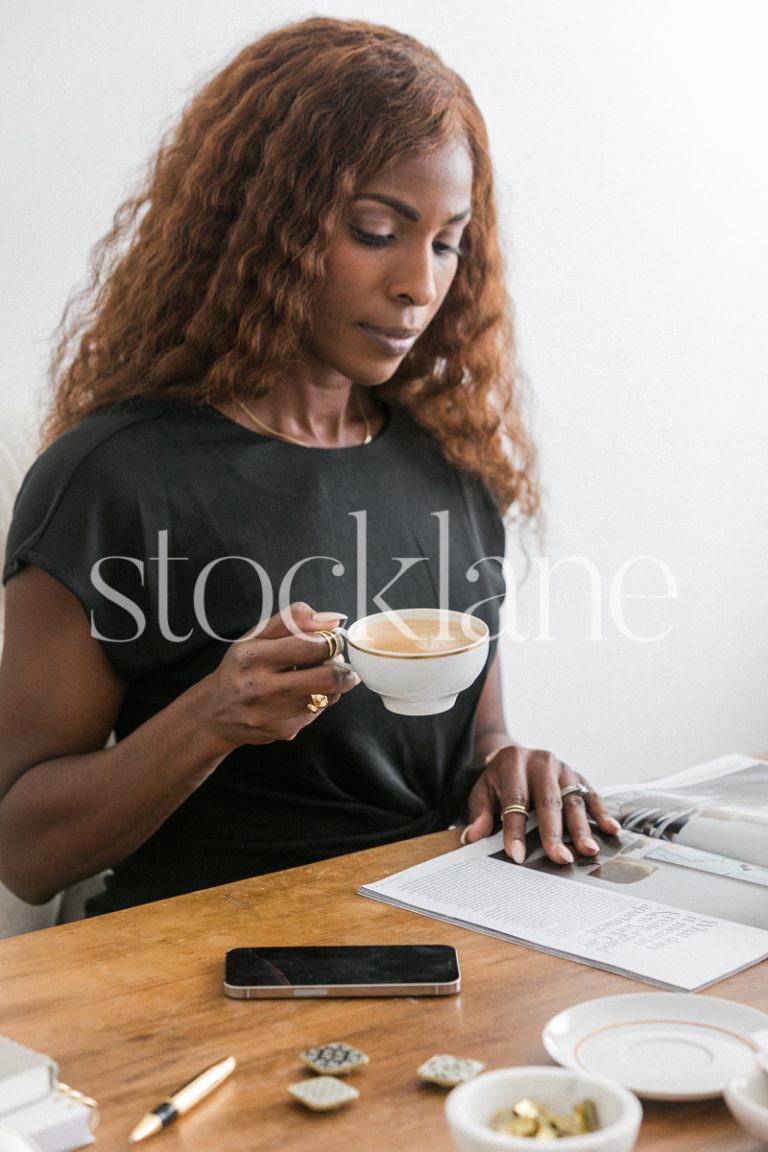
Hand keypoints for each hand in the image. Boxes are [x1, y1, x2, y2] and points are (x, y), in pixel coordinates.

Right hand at [202, 602, 358, 751]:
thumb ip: (294, 620)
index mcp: (252, 657)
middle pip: (327, 677)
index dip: (332, 640)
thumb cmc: (242, 666)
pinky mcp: (283, 731)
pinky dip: (319, 699)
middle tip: (340, 659)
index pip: (310, 645)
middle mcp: (260, 688)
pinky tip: (305, 693)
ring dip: (335, 683)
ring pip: (328, 696)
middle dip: (344, 666)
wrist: (217, 711)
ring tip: (327, 673)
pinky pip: (317, 711)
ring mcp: (272, 714)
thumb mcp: (257, 636)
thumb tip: (332, 619)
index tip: (333, 638)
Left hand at [462, 746, 619, 864]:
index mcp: (513, 763)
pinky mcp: (578, 776)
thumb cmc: (499, 781)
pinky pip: (592, 795)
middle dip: (554, 832)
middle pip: (548, 800)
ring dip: (582, 827)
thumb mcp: (482, 792)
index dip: (515, 829)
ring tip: (588, 850)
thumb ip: (479, 814)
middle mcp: (541, 762)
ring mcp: (563, 768)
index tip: (516, 854)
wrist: (515, 756)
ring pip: (573, 799)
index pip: (514, 799)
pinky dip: (602, 813)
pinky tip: (610, 829)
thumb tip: (472, 838)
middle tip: (560, 857)